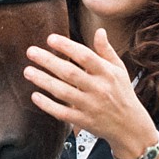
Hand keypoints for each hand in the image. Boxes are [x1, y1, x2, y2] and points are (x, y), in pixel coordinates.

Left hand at [25, 29, 158, 157]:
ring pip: (63, 92)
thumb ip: (106, 51)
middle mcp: (98, 88)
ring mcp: (90, 106)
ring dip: (43, 81)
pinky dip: (47, 105)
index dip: (67, 46)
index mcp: (107, 73)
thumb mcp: (119, 70)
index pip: (85, 56)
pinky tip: (35, 96)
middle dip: (48, 61)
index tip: (50, 38)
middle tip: (30, 52)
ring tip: (27, 71)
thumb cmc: (123, 94)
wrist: (131, 127)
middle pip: (70, 73)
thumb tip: (100, 31)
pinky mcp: (84, 121)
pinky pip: (62, 113)